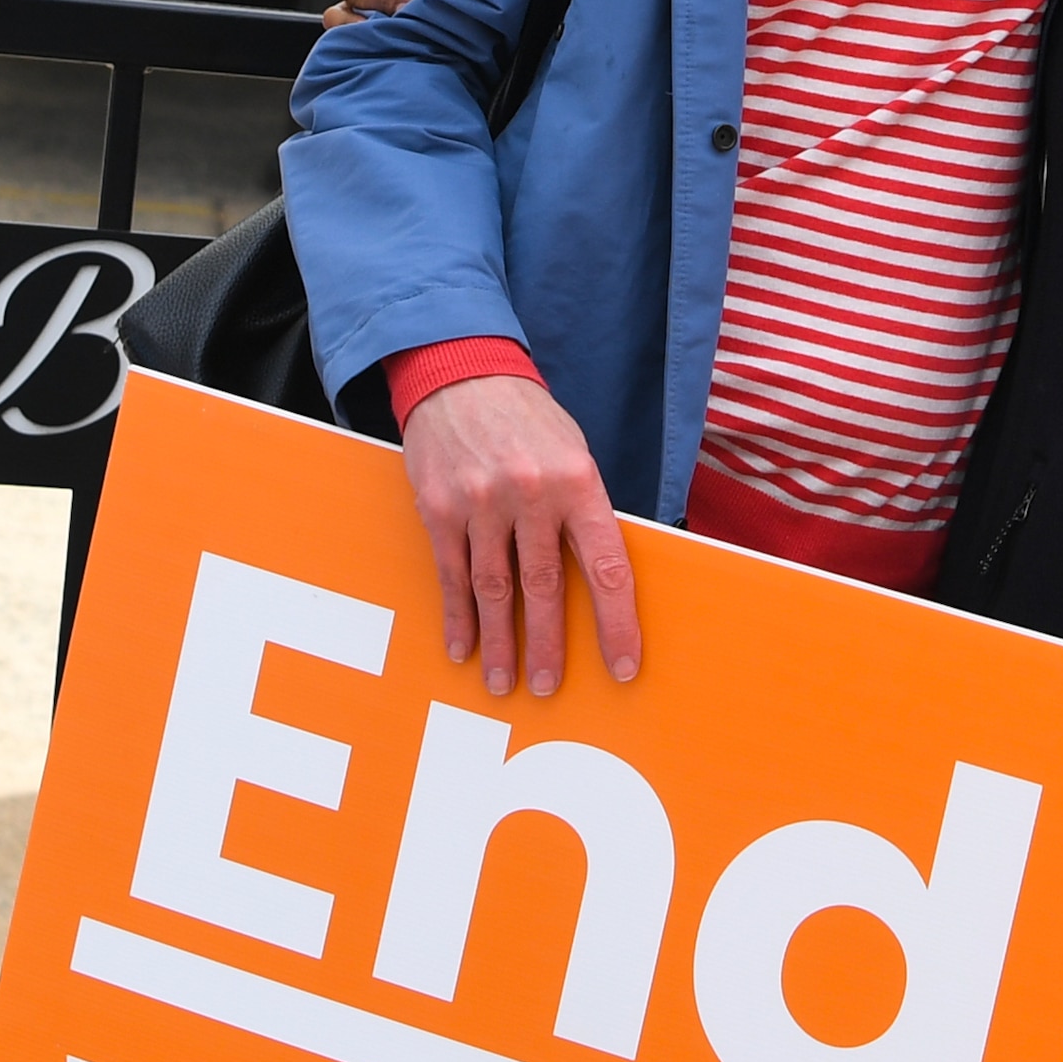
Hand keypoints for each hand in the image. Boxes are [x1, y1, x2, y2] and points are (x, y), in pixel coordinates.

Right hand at [400, 376, 638, 696]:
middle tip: (548, 687)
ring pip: (494, 589)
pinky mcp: (440, 508)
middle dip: (548, 645)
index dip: (616, 623)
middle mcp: (531, 494)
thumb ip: (584, 513)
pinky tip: (463, 647)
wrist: (462, 374)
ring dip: (500, 642)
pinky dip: (458, 616)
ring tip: (503, 681)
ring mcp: (481, 502)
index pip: (606, 566)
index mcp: (579, 482)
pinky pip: (452, 574)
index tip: (623, 665)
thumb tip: (599, 581)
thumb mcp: (574, 454)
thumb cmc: (529, 421)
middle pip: (544, 587)